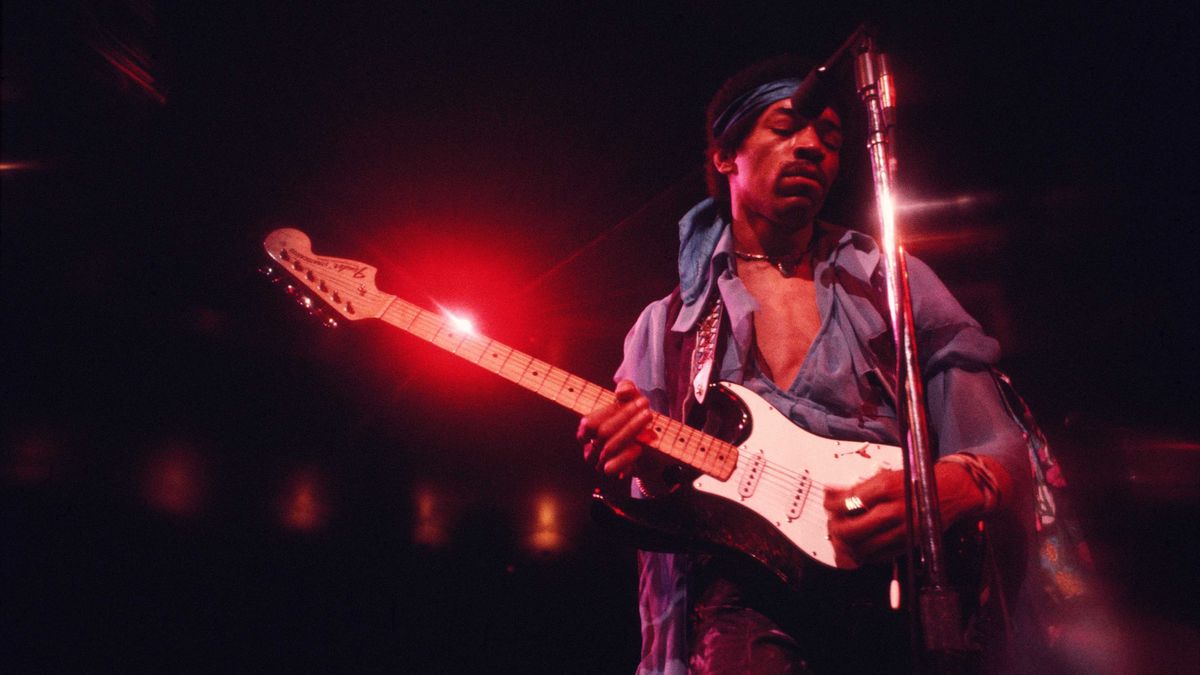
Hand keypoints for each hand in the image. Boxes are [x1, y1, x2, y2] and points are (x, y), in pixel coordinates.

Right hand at [577, 379, 658, 478]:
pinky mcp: (613, 472)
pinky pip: (612, 468)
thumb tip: (623, 392)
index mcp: (586, 431)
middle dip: (626, 418)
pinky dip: (625, 457)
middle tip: (646, 407)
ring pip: (609, 450)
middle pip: (603, 433)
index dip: (612, 411)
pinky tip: (639, 446)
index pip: (590, 422)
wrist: (648, 442)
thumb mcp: (630, 397)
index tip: (636, 400)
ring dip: (630, 432)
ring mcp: (600, 462)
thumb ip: (625, 388)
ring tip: (648, 418)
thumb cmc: (632, 415)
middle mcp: (589, 448)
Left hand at [823, 461, 989, 565]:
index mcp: (886, 488)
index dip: (831, 505)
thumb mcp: (887, 475)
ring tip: (842, 536)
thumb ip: (861, 488)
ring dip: (846, 544)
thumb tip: (833, 495)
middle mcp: (893, 510)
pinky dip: (863, 553)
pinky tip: (859, 545)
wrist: (952, 491)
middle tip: (832, 523)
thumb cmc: (917, 481)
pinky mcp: (908, 544)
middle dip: (835, 528)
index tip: (828, 503)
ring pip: (862, 547)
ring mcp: (901, 531)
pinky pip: (878, 556)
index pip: (846, 502)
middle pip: (850, 530)